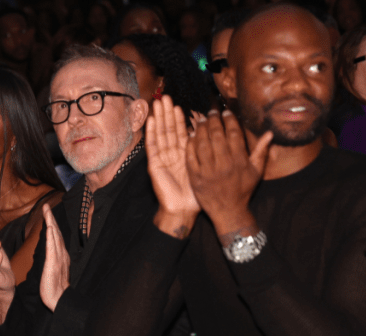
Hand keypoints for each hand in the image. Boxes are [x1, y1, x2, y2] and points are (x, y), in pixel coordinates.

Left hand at [39, 204, 69, 311]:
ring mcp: (58, 258)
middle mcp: (61, 254)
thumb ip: (52, 258)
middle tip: (46, 206)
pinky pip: (52, 248)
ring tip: (47, 212)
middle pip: (55, 233)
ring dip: (51, 223)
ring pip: (54, 237)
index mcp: (59, 255)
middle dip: (51, 219)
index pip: (54, 236)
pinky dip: (51, 237)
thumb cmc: (53, 287)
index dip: (51, 223)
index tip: (47, 212)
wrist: (58, 299)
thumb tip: (50, 250)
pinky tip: (49, 228)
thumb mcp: (51, 269)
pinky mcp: (53, 264)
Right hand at [146, 96, 199, 221]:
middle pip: (168, 130)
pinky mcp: (154, 165)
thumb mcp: (205, 167)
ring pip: (161, 134)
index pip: (180, 132)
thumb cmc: (197, 193)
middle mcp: (172, 154)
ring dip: (159, 118)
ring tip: (158, 103)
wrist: (184, 209)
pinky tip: (152, 120)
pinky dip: (152, 133)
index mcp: (184, 154)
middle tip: (166, 96)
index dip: (179, 118)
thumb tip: (212, 133)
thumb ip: (206, 151)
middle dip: (167, 113)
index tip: (179, 104)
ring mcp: (162, 159)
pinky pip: (153, 146)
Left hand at [186, 109, 272, 235]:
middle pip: (217, 136)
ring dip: (201, 129)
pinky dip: (190, 144)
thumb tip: (270, 133)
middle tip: (212, 111)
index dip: (229, 120)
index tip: (226, 112)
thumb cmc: (243, 190)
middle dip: (214, 120)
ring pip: (202, 144)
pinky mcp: (195, 178)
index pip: (234, 134)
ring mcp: (208, 172)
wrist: (228, 212)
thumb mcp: (256, 172)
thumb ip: (261, 151)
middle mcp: (224, 165)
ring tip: (201, 120)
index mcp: (239, 161)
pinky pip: (191, 157)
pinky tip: (191, 135)